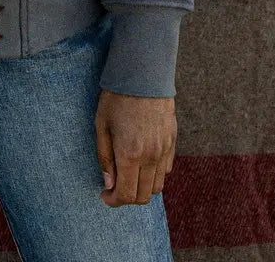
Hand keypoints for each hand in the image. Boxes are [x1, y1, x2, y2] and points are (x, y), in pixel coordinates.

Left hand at [95, 88, 176, 206]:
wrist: (143, 73)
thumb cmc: (117, 97)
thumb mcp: (102, 125)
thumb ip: (105, 157)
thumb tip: (108, 183)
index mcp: (131, 154)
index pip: (127, 195)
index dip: (114, 201)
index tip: (104, 195)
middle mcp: (151, 156)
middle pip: (144, 196)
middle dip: (127, 197)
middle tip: (114, 187)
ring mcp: (164, 149)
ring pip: (157, 186)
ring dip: (142, 187)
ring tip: (127, 174)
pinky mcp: (172, 141)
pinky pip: (166, 169)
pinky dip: (154, 174)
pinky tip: (141, 162)